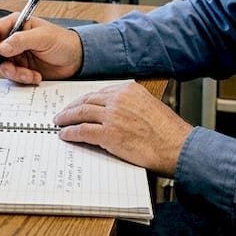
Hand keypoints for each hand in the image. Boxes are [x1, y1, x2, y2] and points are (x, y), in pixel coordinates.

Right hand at [0, 15, 82, 83]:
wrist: (76, 59)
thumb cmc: (63, 41)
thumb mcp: (43, 37)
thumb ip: (21, 40)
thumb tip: (2, 47)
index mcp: (17, 24)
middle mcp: (14, 39)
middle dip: (4, 64)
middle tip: (15, 70)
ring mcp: (17, 55)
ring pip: (4, 67)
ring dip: (16, 74)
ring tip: (31, 74)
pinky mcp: (22, 68)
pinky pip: (14, 76)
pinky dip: (23, 79)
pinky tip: (35, 77)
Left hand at [53, 81, 191, 176]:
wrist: (176, 146)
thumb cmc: (168, 132)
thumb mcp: (149, 106)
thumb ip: (130, 105)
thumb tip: (114, 112)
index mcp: (128, 90)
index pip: (98, 92)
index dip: (84, 99)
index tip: (77, 104)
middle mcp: (118, 99)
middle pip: (86, 101)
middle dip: (72, 107)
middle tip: (62, 113)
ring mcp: (112, 116)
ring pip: (81, 114)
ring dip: (67, 119)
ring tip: (59, 123)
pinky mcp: (108, 134)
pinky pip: (82, 131)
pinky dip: (71, 133)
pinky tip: (65, 135)